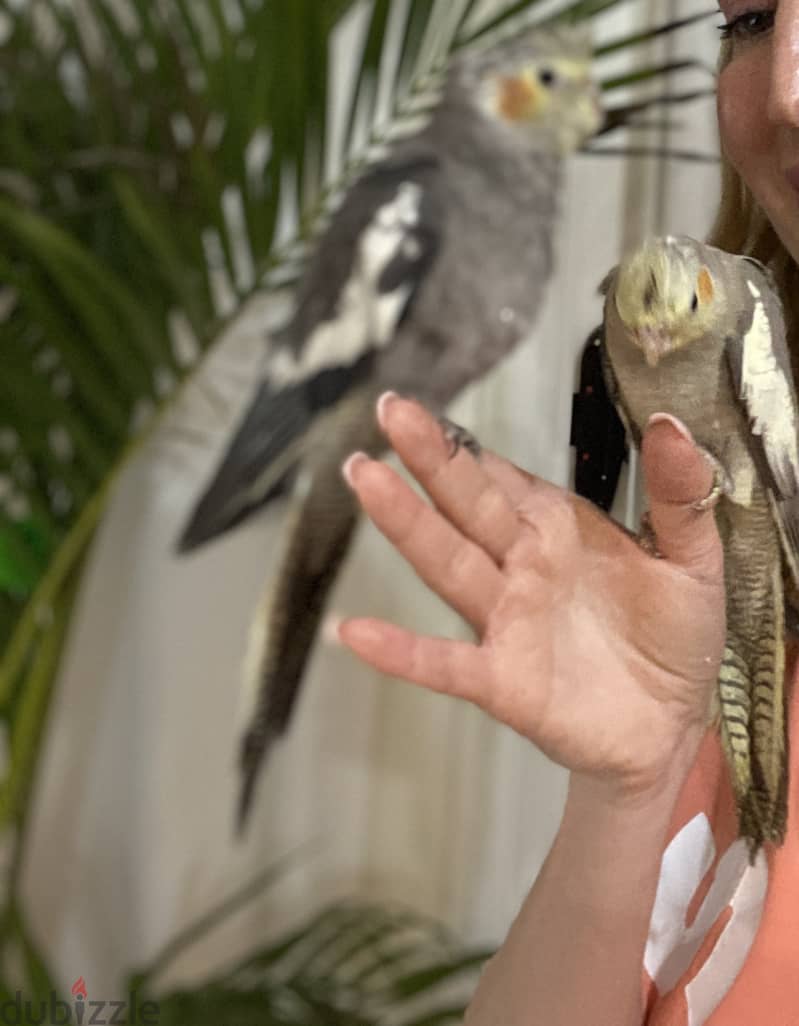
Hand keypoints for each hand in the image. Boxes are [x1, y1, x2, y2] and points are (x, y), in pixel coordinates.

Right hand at [339, 395, 725, 801]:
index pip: (497, 476)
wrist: (673, 726)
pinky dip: (402, 652)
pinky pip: (445, 664)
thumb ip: (678, 494)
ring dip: (406, 523)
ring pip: (448, 564)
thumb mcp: (693, 558)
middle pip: (465, 505)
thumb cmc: (675, 639)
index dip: (459, 443)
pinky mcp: (503, 680)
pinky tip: (356, 633)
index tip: (416, 407)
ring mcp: (507, 621)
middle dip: (427, 459)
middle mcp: (521, 567)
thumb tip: (668, 421)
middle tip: (388, 411)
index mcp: (557, 530)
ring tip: (365, 478)